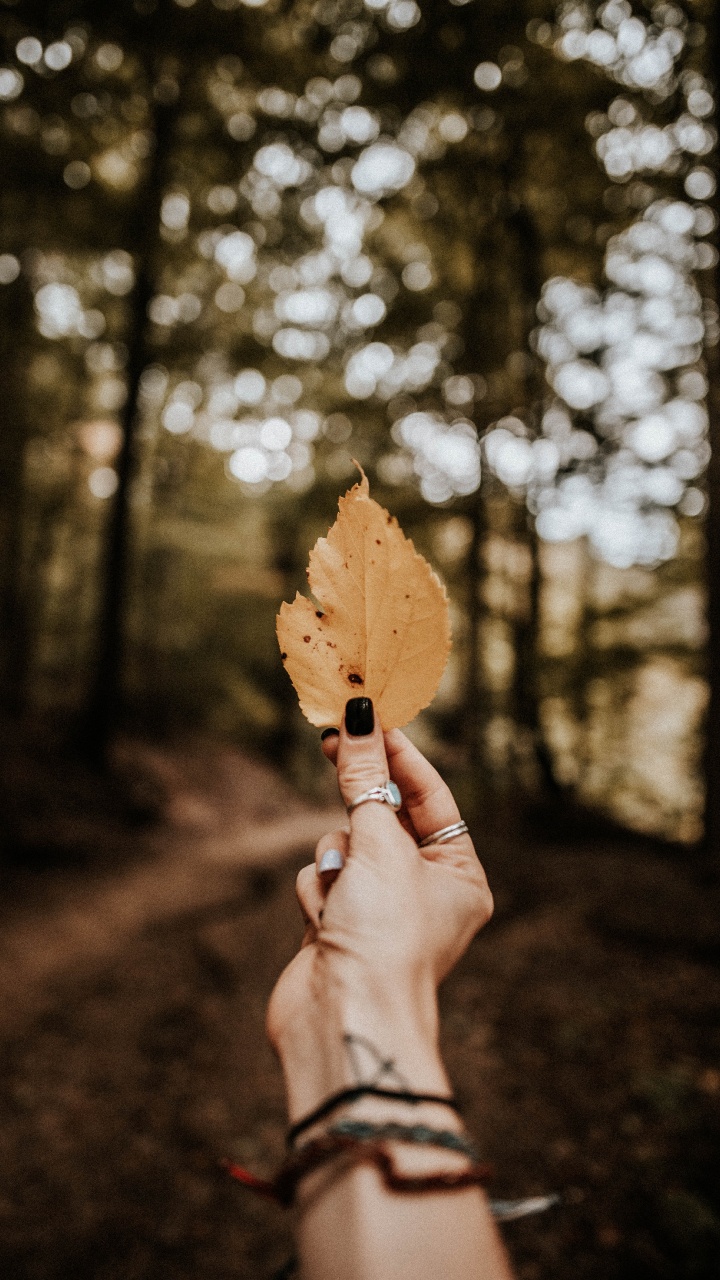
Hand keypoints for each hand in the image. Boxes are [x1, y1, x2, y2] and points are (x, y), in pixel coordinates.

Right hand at [266, 699, 492, 1118]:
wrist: (346, 1022)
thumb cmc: (383, 936)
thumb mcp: (380, 846)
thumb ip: (365, 780)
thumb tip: (360, 718)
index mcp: (460, 874)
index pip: (430, 796)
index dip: (398, 755)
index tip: (367, 716)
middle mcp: (424, 891)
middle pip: (383, 818)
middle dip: (360, 804)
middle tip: (332, 739)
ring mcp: (379, 910)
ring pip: (343, 846)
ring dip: (336, 860)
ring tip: (344, 895)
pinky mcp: (339, 927)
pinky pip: (322, 879)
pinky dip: (318, 893)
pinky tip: (325, 924)